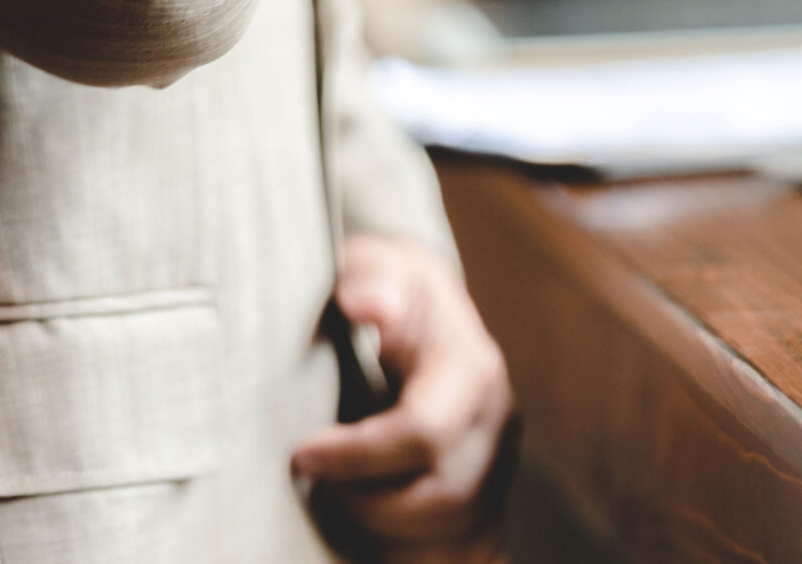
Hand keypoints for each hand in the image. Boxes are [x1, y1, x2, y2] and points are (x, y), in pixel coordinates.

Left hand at [294, 234, 515, 555]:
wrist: (420, 312)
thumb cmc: (384, 288)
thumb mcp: (376, 265)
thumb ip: (372, 277)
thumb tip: (367, 301)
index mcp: (473, 365)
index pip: (424, 431)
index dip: (357, 455)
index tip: (302, 450)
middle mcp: (498, 420)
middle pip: (444, 497)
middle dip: (367, 498)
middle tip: (315, 478)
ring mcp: (498, 464)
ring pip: (450, 533)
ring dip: (383, 524)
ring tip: (339, 493)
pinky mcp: (487, 500)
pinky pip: (457, 550)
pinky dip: (406, 543)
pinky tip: (367, 516)